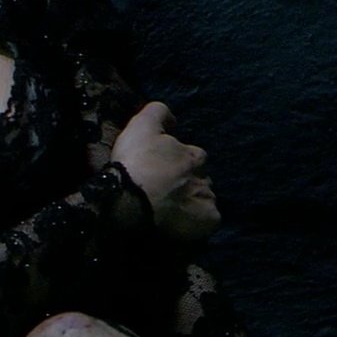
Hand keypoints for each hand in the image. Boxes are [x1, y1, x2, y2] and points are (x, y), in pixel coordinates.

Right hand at [110, 101, 220, 242]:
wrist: (129, 200)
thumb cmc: (136, 162)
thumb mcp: (142, 125)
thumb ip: (159, 113)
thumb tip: (174, 119)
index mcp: (194, 156)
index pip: (194, 157)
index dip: (178, 163)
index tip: (162, 171)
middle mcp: (205, 177)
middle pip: (200, 180)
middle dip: (188, 184)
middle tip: (166, 192)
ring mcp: (207, 200)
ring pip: (204, 200)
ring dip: (192, 204)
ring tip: (171, 211)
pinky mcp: (207, 222)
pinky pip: (207, 222)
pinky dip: (197, 223)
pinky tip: (180, 224)